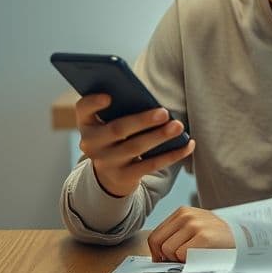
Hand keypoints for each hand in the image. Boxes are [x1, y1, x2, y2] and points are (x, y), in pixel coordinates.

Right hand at [74, 94, 193, 197]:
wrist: (110, 175)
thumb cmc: (116, 137)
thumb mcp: (110, 123)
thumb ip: (121, 110)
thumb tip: (152, 102)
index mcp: (87, 124)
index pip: (83, 109)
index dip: (93, 102)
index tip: (109, 95)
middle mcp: (92, 144)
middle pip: (117, 130)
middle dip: (142, 120)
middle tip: (164, 112)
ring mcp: (107, 163)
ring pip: (136, 148)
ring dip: (159, 136)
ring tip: (178, 126)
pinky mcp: (124, 177)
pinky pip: (151, 165)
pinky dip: (172, 154)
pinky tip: (188, 144)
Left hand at [147, 207, 233, 261]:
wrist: (243, 237)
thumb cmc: (216, 237)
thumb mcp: (194, 227)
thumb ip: (176, 235)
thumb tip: (157, 254)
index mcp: (182, 212)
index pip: (155, 236)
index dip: (157, 252)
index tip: (164, 260)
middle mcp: (186, 216)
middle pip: (159, 244)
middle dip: (167, 257)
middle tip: (181, 259)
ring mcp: (195, 225)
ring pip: (169, 251)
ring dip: (179, 259)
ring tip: (194, 255)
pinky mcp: (203, 236)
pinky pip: (182, 255)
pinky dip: (189, 260)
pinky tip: (201, 255)